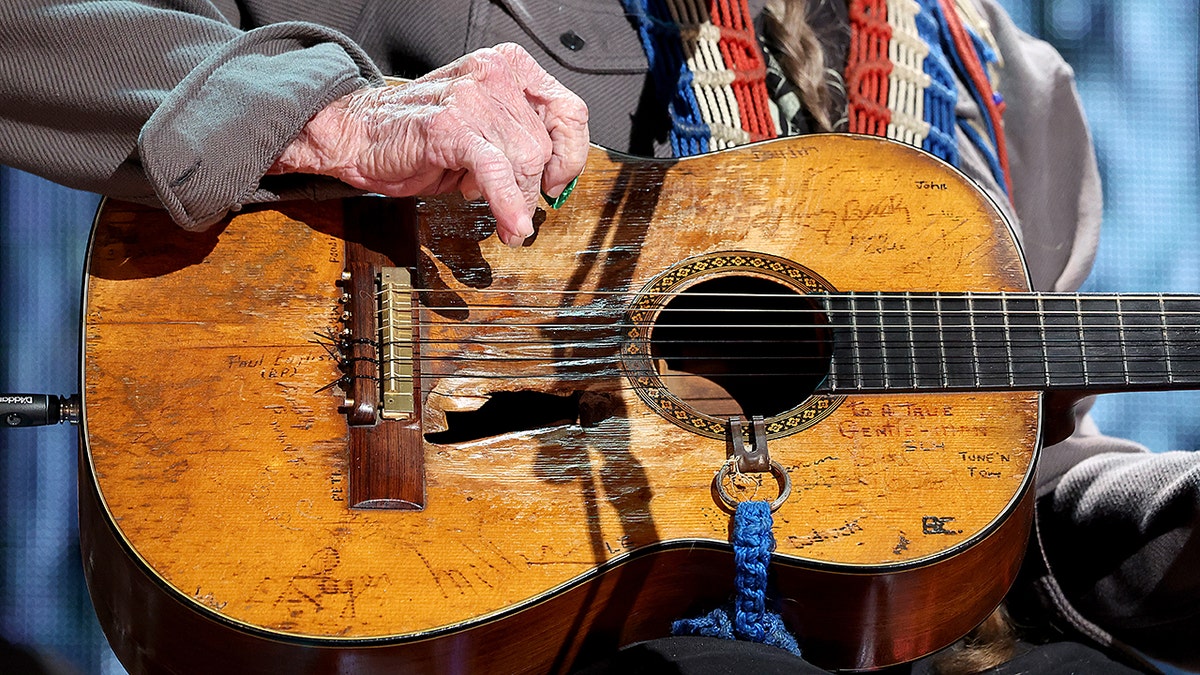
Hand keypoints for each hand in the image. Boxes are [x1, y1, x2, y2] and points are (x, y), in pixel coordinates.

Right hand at [272, 43, 589, 246]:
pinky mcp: (451, 127)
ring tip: (501, 216)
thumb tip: (556, 178)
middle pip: (544, 144)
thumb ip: (518, 139)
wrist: (359, 135)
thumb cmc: (417, 133)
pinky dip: (508, 204)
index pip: (569, 110)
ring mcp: (471, 98)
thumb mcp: (482, 127)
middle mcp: (493, 75)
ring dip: (517, 200)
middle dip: (534, 187)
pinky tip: (510, 224)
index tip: (559, 180)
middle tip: (518, 207)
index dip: (572, 153)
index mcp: (507, 67)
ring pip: (524, 160)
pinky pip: (496, 172)